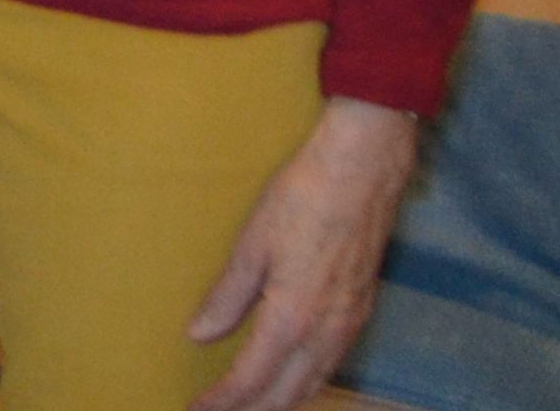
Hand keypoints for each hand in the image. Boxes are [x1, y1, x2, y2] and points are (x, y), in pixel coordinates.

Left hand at [183, 99, 420, 410]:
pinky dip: (309, 380)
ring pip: (315, 382)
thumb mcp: (252, 245)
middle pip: (288, 393)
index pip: (252, 379)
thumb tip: (200, 335)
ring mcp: (350, 323)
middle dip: (254, 410)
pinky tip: (293, 374)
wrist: (361, 173)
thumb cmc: (301, 200)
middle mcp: (326, 332)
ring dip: (283, 399)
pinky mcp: (361, 310)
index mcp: (292, 318)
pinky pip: (333, 363)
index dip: (223, 401)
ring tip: (252, 403)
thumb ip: (227, 297)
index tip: (198, 410)